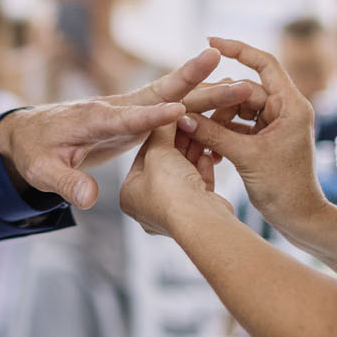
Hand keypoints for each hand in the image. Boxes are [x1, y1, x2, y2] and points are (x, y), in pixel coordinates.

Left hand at [0, 48, 246, 207]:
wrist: (33, 133)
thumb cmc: (36, 152)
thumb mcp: (43, 171)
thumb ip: (66, 183)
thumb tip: (88, 200)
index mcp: (94, 120)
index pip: (126, 117)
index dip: (151, 114)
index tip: (177, 108)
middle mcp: (116, 108)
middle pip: (159, 93)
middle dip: (190, 79)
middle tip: (220, 61)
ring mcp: (129, 109)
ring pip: (173, 96)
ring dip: (206, 89)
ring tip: (243, 84)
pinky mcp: (138, 115)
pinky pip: (174, 107)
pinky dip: (200, 104)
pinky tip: (231, 105)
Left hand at [120, 124, 234, 236]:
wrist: (200, 220)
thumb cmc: (171, 189)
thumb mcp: (159, 152)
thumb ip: (161, 132)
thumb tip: (165, 116)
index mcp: (129, 195)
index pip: (142, 157)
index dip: (157, 136)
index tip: (168, 120)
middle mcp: (148, 207)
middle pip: (164, 166)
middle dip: (178, 145)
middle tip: (188, 123)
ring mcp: (173, 212)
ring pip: (182, 175)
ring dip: (192, 155)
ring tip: (200, 135)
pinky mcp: (195, 214)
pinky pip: (197, 186)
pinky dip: (202, 170)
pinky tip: (208, 155)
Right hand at [184, 36, 327, 229]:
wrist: (299, 218)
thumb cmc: (284, 188)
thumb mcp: (245, 157)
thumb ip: (213, 134)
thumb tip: (184, 117)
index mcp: (291, 106)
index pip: (264, 64)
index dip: (238, 50)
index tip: (211, 42)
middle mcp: (286, 110)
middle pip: (245, 90)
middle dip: (218, 99)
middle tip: (190, 105)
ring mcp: (277, 124)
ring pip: (239, 109)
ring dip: (218, 120)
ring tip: (196, 131)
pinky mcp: (267, 139)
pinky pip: (240, 126)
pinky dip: (223, 133)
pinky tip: (207, 146)